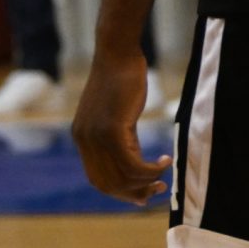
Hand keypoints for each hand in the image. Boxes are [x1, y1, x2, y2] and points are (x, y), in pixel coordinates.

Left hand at [71, 46, 171, 204]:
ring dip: (146, 182)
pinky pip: (132, 162)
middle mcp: (85, 141)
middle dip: (134, 193)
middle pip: (108, 183)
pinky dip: (151, 168)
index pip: (98, 178)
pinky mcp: (112, 130)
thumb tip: (134, 159)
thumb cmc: (122, 77)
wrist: (118, 53)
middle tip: (157, 191)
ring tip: (165, 177)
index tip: (142, 194)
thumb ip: (120, 137)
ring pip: (122, 176)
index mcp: (82, 138)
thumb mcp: (118, 113)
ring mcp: (96, 137)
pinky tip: (166, 161)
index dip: (121, 192)